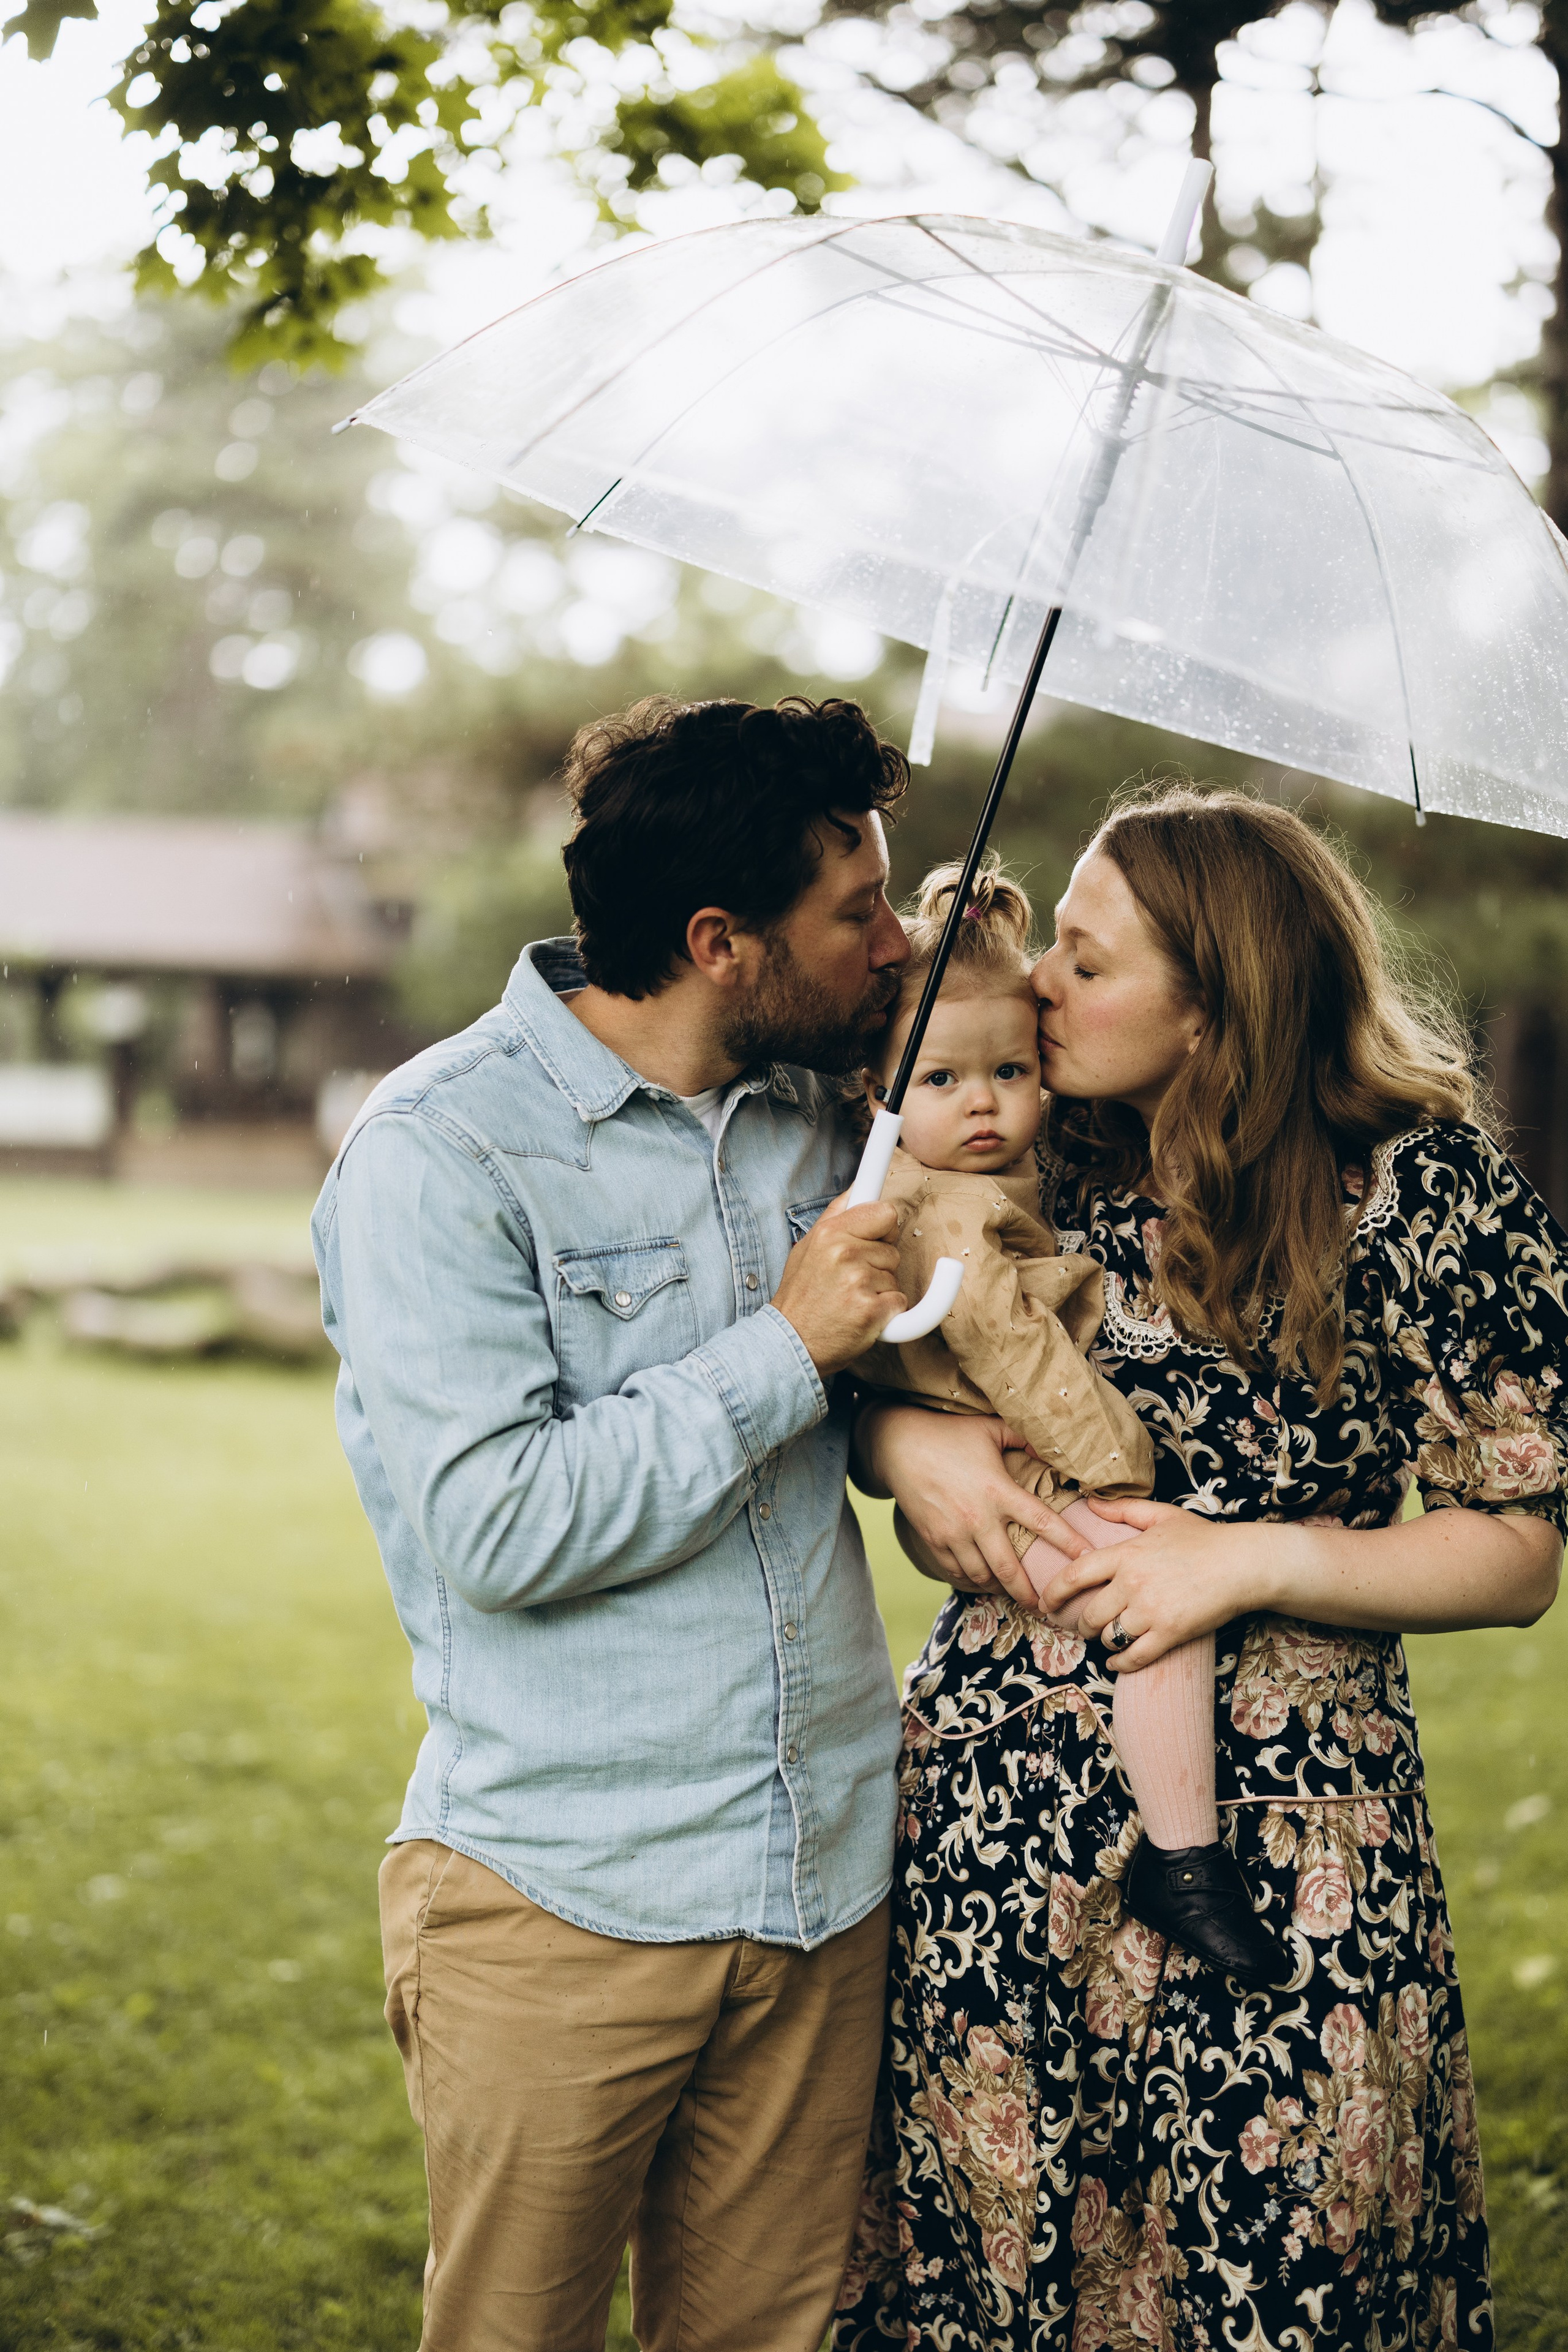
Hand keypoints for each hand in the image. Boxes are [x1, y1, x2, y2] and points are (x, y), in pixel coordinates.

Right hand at [773, 1196, 904, 1376]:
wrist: (792, 1342)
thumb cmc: (801, 1296)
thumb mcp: (806, 1247)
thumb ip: (834, 1217)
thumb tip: (857, 1189)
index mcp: (830, 1233)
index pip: (885, 1212)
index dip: (885, 1226)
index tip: (886, 1229)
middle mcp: (845, 1253)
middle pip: (892, 1248)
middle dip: (878, 1264)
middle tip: (849, 1280)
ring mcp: (859, 1282)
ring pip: (895, 1276)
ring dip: (880, 1289)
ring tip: (850, 1299)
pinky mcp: (872, 1311)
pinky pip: (899, 1301)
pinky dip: (886, 1312)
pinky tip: (861, 1315)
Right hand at [856, 1403, 1090, 1606]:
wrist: (898, 1445)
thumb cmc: (948, 1433)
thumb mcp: (990, 1428)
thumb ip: (1023, 1438)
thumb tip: (1052, 1446)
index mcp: (998, 1490)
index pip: (1042, 1522)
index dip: (1068, 1542)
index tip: (1087, 1558)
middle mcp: (977, 1518)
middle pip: (1010, 1567)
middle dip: (1029, 1592)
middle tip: (1045, 1605)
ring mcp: (953, 1532)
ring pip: (982, 1575)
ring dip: (1000, 1587)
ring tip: (1014, 1594)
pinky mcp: (933, 1539)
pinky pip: (955, 1571)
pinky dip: (971, 1580)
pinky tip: (982, 1581)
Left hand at [1034, 1497, 1277, 1669]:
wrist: (1243, 1564)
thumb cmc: (1204, 1538)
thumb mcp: (1162, 1515)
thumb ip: (1122, 1509)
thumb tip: (1088, 1501)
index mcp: (1126, 1554)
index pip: (1075, 1575)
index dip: (1054, 1593)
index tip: (1045, 1604)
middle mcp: (1132, 1584)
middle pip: (1090, 1614)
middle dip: (1082, 1625)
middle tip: (1084, 1627)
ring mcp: (1151, 1611)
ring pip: (1110, 1637)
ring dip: (1104, 1642)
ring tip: (1107, 1639)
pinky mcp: (1170, 1633)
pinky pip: (1134, 1657)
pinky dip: (1120, 1664)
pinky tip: (1117, 1661)